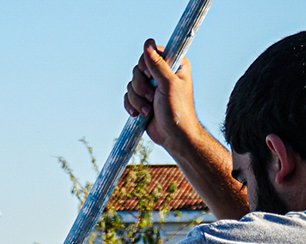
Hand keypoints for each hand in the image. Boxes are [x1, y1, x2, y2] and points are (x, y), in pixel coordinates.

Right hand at [124, 39, 198, 153]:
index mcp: (174, 65)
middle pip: (138, 69)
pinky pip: (128, 96)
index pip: (152, 53)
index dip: (146, 65)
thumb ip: (157, 64)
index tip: (150, 76)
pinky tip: (140, 114)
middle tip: (152, 97)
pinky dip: (131, 105)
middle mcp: (162, 74)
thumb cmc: (177, 110)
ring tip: (148, 110)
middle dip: (141, 86)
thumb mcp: (168, 84)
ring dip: (137, 99)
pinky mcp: (142, 99)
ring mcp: (151, 87)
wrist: (173, 136)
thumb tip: (147, 44)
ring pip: (131, 83)